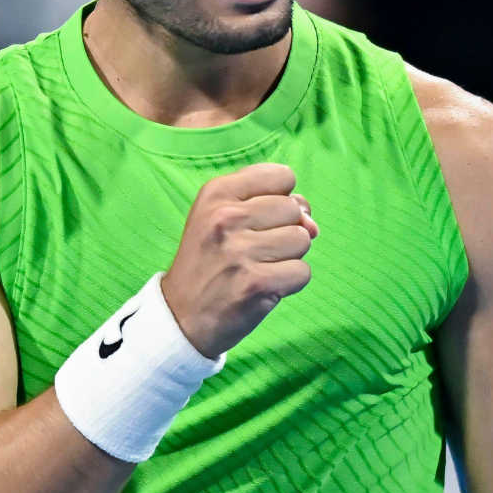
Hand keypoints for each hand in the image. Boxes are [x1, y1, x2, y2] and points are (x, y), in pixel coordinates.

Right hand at [160, 163, 317, 358]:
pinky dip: (289, 283)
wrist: (181, 316)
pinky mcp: (256, 284)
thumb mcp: (222, 217)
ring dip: (289, 257)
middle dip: (284, 230)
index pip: (282, 176)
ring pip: (303, 239)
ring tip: (259, 267)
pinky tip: (264, 287)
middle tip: (254, 250)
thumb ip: (271, 204)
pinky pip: (303, 272)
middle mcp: (226, 217)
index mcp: (216, 193)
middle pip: (295, 209)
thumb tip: (312, 224)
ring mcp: (240, 251)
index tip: (258, 219)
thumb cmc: (210, 262)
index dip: (281, 199)